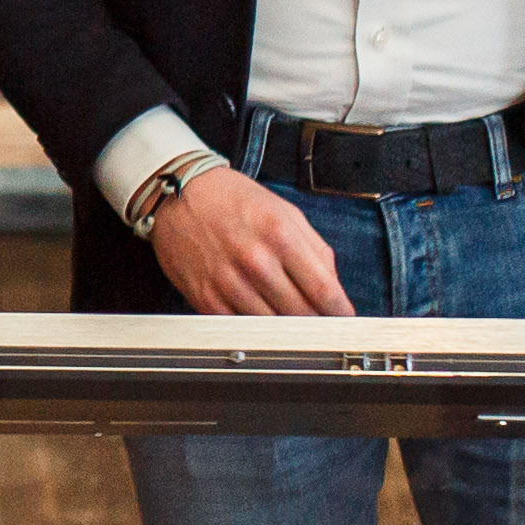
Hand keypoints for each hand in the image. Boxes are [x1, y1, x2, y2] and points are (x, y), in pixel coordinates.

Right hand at [145, 165, 352, 315]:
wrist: (177, 193)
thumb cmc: (233, 200)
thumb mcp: (284, 212)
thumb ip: (315, 249)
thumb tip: (333, 287)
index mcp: (281, 235)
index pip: (323, 288)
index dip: (341, 311)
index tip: (346, 320)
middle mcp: (255, 260)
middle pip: (301, 312)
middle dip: (318, 322)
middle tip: (324, 325)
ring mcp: (229, 281)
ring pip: (273, 326)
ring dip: (288, 330)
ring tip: (296, 326)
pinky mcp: (206, 297)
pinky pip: (241, 327)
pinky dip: (257, 330)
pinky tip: (264, 320)